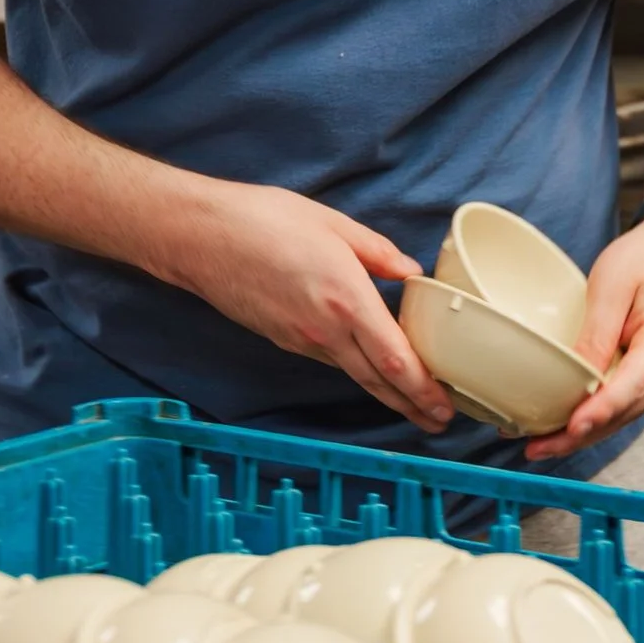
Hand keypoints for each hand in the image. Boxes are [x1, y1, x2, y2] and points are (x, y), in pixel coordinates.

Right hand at [161, 180, 451, 430]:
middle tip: (440, 422)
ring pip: (353, 372)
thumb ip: (377, 252)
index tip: (444, 406)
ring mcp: (300, 338)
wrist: (198, 238)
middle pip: (377, 379)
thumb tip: (409, 272)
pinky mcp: (282, 338)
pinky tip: (368, 367)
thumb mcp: (332, 224)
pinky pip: (329, 358)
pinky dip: (355, 369)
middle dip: (412, 404)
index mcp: (345, 298)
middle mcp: (324, 329)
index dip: (422, 388)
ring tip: (413, 403)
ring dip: (386, 391)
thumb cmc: (261, 220)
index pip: (394, 358)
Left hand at [524, 203, 643, 459]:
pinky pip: (622, 403)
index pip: (632, 383)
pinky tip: (564, 425)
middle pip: (624, 411)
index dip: (600, 410)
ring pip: (622, 415)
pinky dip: (594, 417)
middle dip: (579, 434)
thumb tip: (576, 379)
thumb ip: (596, 333)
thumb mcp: (613, 284)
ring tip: (539, 445)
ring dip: (583, 433)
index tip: (571, 427)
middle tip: (535, 447)